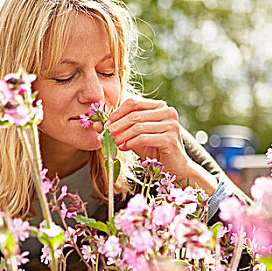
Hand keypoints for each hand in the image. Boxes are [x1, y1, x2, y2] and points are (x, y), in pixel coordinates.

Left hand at [94, 97, 217, 193]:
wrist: (174, 166)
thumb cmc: (153, 149)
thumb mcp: (134, 136)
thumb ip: (119, 129)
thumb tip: (96, 125)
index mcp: (159, 106)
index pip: (133, 103)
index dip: (116, 113)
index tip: (104, 125)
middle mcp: (167, 112)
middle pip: (134, 115)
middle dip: (115, 126)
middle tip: (103, 136)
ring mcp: (171, 125)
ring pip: (137, 127)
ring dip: (120, 136)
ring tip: (111, 144)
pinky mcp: (170, 139)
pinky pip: (143, 138)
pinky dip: (130, 143)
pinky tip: (124, 148)